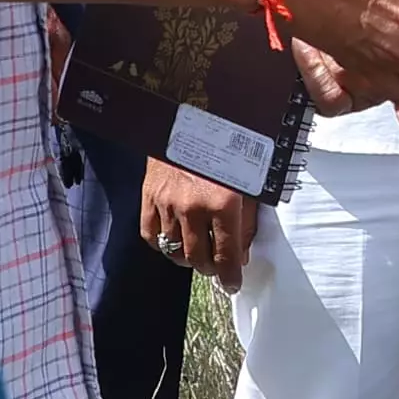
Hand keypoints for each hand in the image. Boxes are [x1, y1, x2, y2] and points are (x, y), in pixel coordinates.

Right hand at [141, 158, 256, 291]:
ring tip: (198, 250)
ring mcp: (167, 203)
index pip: (226, 256)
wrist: (190, 114)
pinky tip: (175, 237)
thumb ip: (248, 219)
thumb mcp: (250, 180)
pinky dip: (163, 243)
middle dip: (210, 268)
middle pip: (198, 260)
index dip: (230, 276)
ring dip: (188, 258)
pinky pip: (151, 236)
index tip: (233, 283)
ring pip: (174, 251)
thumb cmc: (228, 145)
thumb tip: (242, 252)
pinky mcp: (148, 196)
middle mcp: (193, 208)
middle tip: (217, 265)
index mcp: (223, 203)